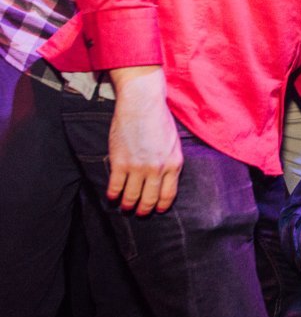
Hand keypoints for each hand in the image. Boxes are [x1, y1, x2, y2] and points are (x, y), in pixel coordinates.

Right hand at [108, 65, 182, 214]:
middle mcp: (157, 169)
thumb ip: (170, 161)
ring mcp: (137, 167)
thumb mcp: (173, 143)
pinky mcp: (119, 162)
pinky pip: (115, 186)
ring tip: (124, 206)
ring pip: (131, 196)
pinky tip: (112, 196)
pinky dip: (112, 194)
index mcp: (173, 164)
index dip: (161, 206)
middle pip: (149, 199)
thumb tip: (165, 180)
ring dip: (127, 204)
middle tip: (138, 212)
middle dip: (143, 210)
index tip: (156, 210)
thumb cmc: (159, 120)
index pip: (168, 195)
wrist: (142, 104)